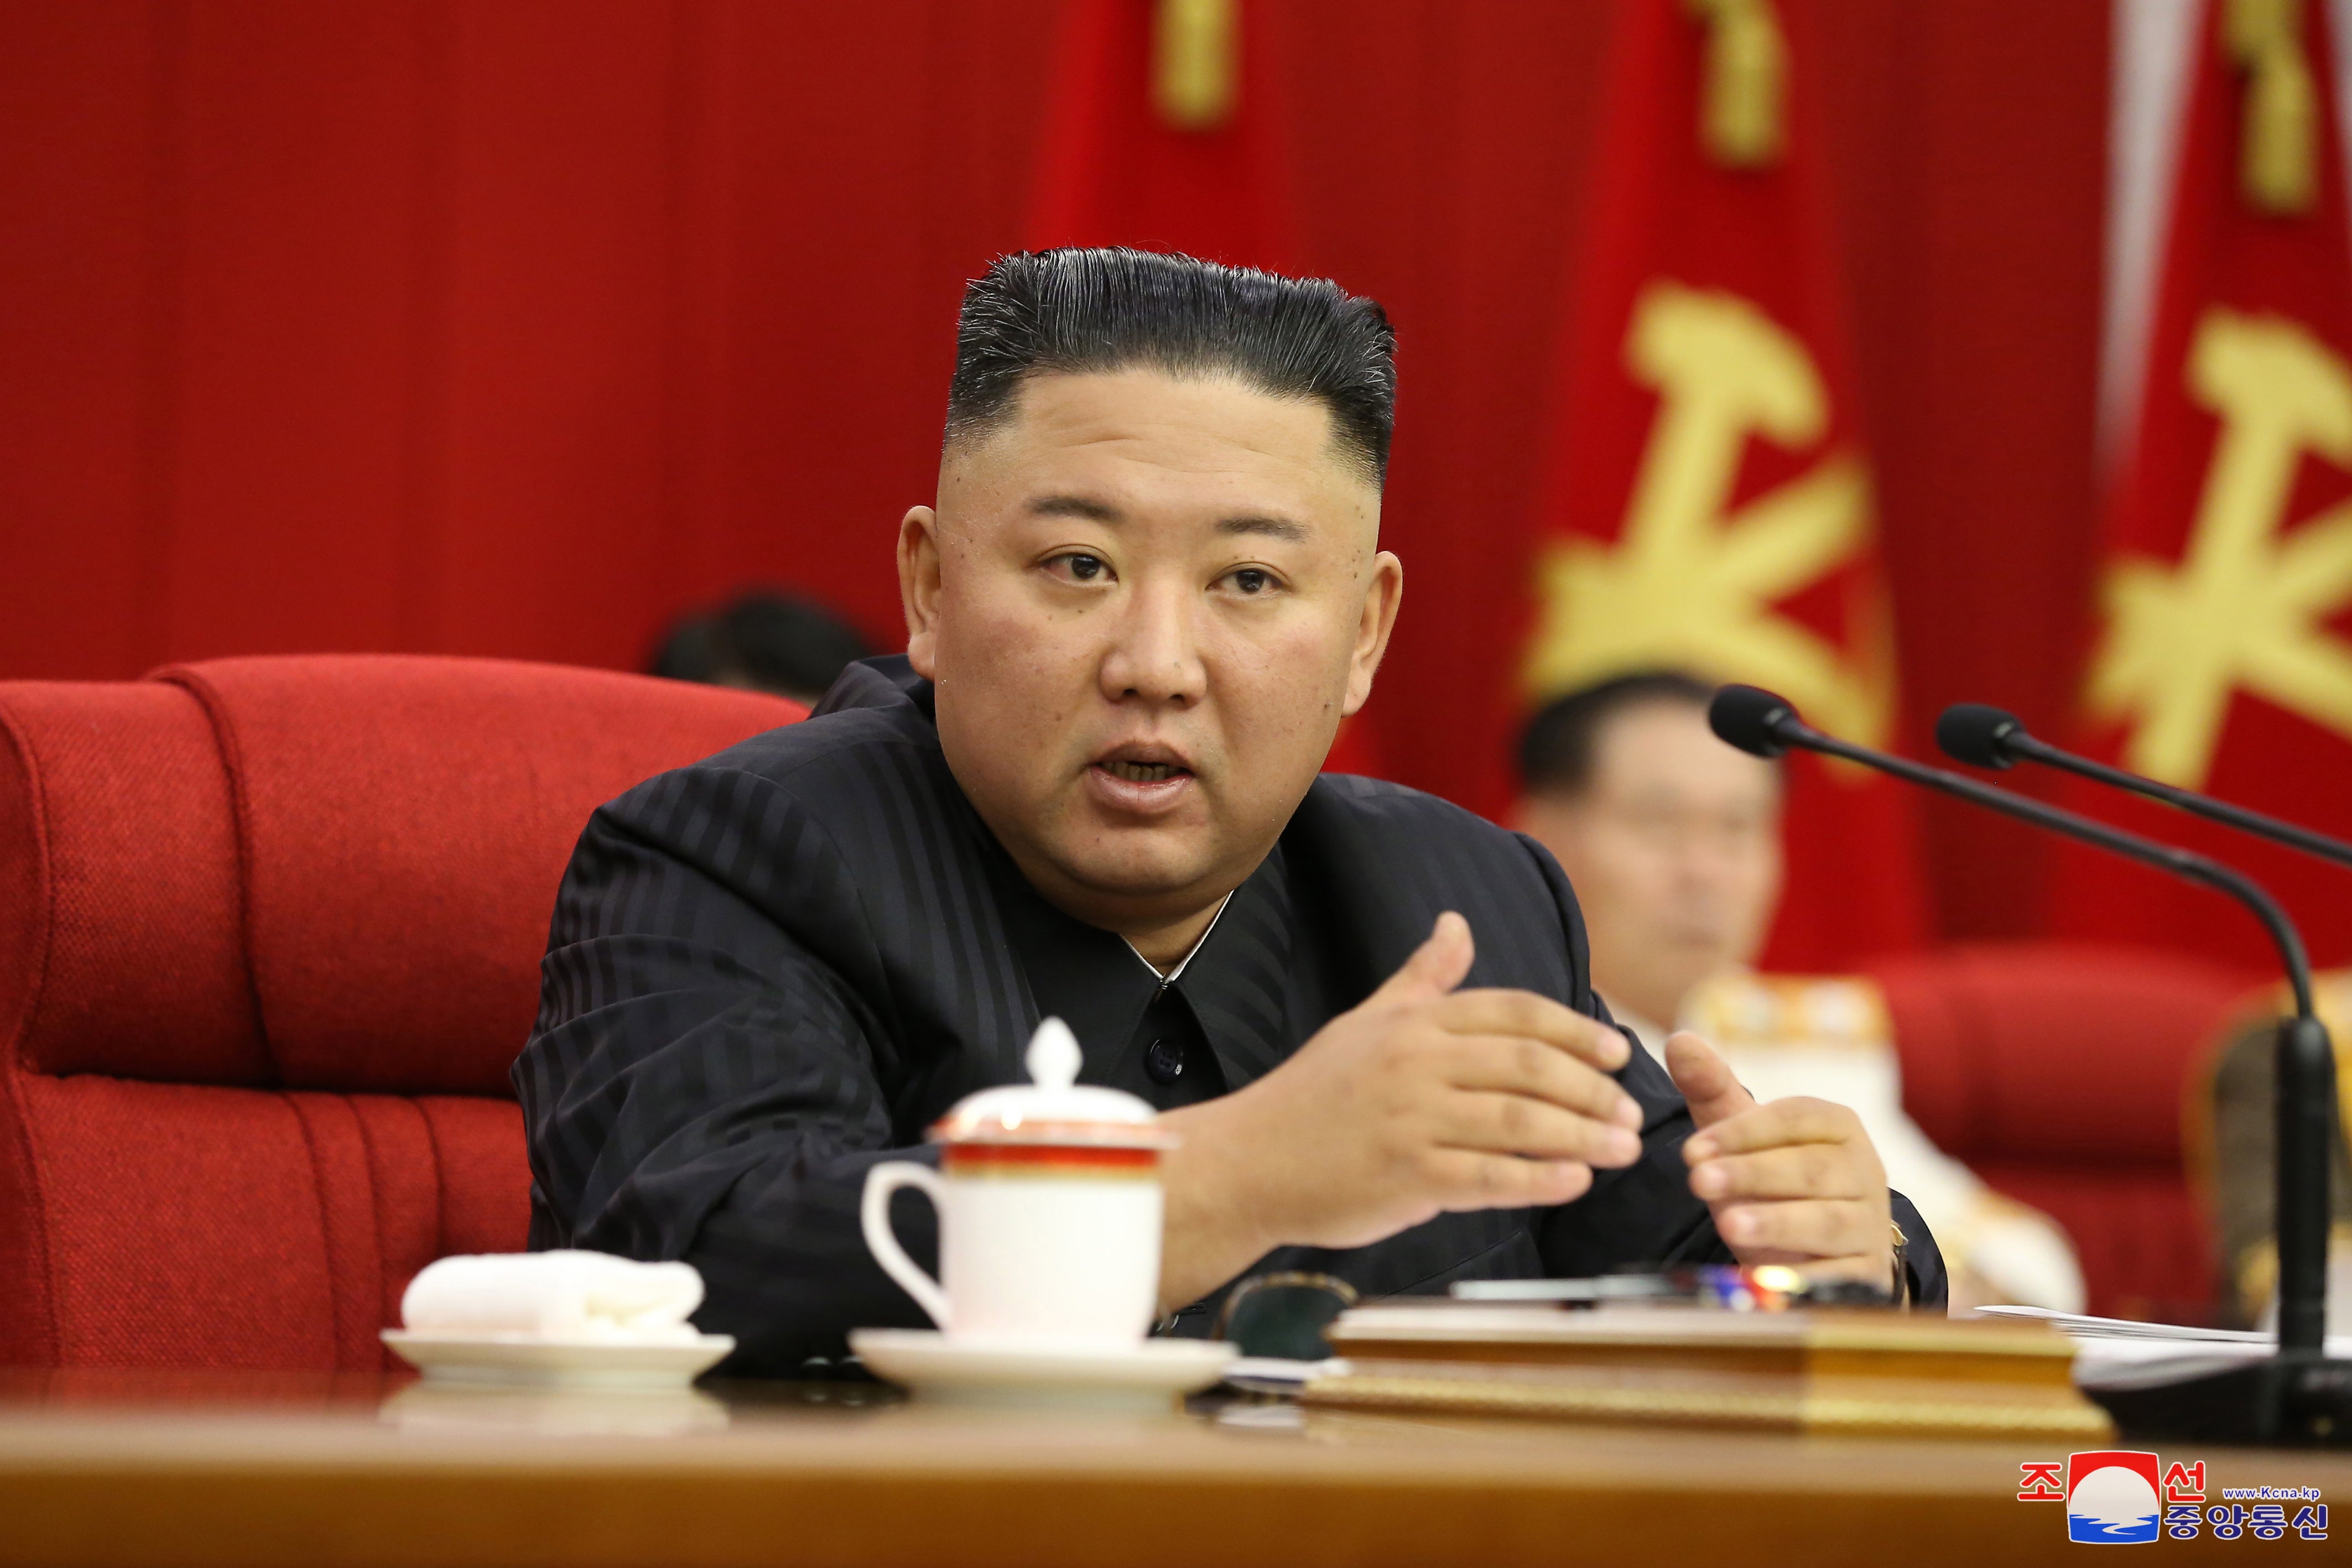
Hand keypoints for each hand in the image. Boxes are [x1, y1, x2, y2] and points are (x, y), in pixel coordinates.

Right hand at [1155, 912, 1644, 1307]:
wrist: (1249, 1161)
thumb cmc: (1314, 1093)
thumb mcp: (1367, 1022)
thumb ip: (1422, 979)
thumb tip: (1457, 924)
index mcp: (1414, 1023)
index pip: (1516, 1013)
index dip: (1577, 1031)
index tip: (1618, 1051)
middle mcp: (1416, 1063)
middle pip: (1530, 1066)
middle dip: (1593, 1090)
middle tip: (1632, 1113)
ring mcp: (1410, 1120)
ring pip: (1519, 1121)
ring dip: (1583, 1136)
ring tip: (1624, 1149)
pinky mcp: (1405, 1177)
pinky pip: (1488, 1178)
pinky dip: (1539, 1179)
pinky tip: (1575, 1182)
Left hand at [1667, 1031, 1895, 1287]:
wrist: (1818, 1249)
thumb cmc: (1774, 1180)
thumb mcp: (1742, 1136)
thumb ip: (1712, 1089)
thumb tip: (1679, 1040)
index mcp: (1838, 1126)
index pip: (1795, 1118)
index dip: (1742, 1132)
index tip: (1691, 1151)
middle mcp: (1865, 1170)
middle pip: (1810, 1169)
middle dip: (1751, 1174)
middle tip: (1699, 1182)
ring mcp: (1870, 1224)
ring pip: (1827, 1221)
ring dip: (1777, 1222)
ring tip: (1729, 1224)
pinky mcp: (1869, 1274)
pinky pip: (1840, 1276)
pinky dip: (1804, 1278)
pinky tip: (1766, 1280)